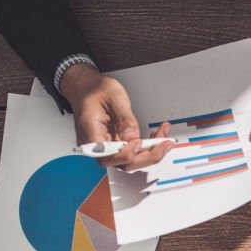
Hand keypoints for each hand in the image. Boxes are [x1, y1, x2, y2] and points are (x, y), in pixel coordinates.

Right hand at [58, 63, 173, 170]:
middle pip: (124, 164)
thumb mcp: (113, 97)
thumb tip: (133, 136)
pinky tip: (156, 136)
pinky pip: (133, 152)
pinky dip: (147, 146)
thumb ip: (125, 119)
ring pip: (132, 160)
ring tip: (164, 136)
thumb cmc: (93, 90)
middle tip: (165, 143)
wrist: (85, 87)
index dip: (127, 154)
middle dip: (148, 155)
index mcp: (91, 135)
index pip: (109, 157)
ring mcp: (108, 147)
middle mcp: (98, 146)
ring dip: (151, 151)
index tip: (139, 142)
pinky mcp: (117, 144)